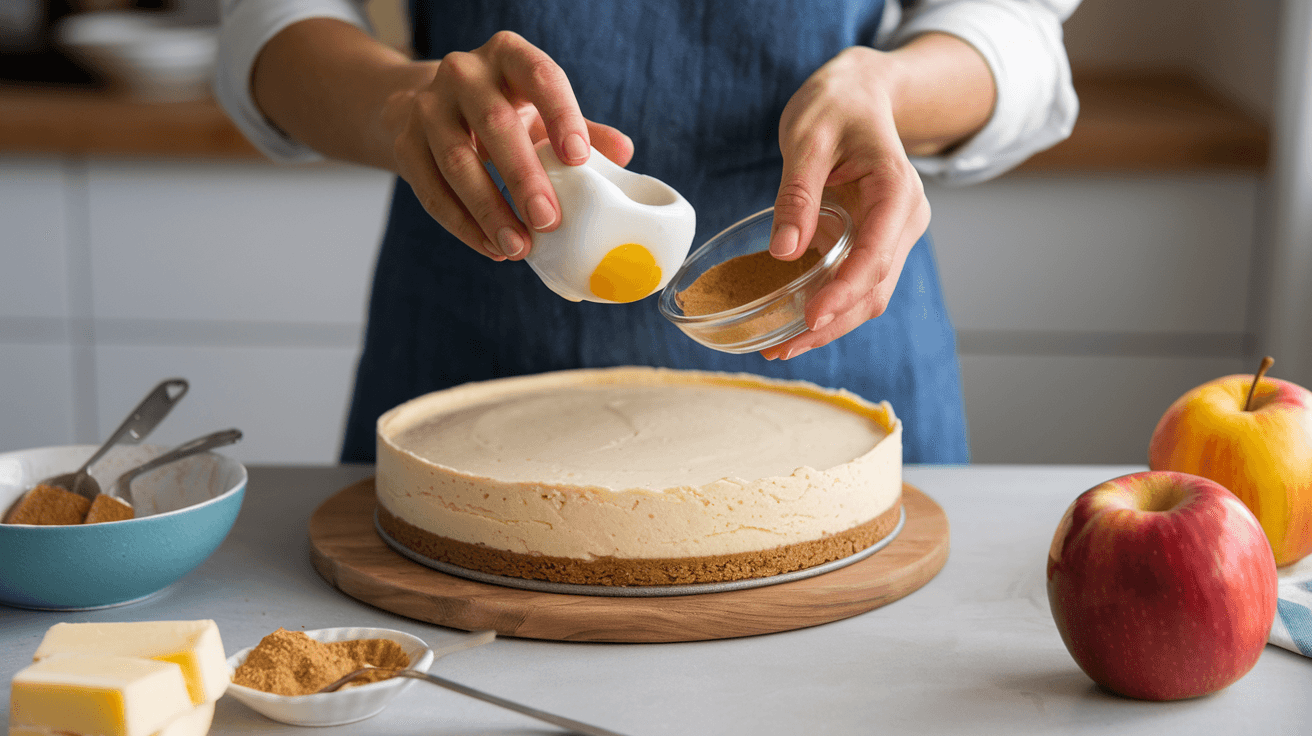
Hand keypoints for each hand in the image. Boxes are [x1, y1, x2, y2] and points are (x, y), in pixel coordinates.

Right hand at [383, 31, 633, 260]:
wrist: (435, 108)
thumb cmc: (506, 111)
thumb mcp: (543, 111)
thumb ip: (583, 131)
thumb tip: (624, 155)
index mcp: (509, 55)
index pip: (541, 75)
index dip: (562, 115)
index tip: (578, 159)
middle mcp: (464, 72)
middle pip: (494, 124)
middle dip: (523, 178)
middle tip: (548, 221)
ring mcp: (428, 106)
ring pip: (457, 162)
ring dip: (489, 211)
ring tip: (518, 248)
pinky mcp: (405, 142)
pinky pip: (432, 190)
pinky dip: (462, 224)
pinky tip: (490, 248)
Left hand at [760, 45, 929, 360]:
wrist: (858, 93)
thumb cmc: (836, 105)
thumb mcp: (808, 138)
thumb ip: (797, 193)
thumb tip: (783, 252)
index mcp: (897, 191)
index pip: (876, 255)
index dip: (844, 292)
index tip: (811, 317)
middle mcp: (904, 219)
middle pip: (874, 287)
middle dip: (831, 322)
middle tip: (781, 347)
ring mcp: (892, 234)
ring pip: (868, 294)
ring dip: (829, 325)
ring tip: (779, 346)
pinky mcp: (872, 242)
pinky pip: (854, 283)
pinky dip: (827, 307)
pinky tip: (792, 325)